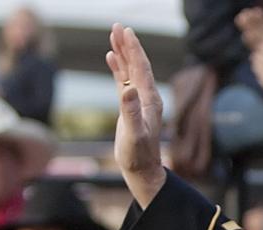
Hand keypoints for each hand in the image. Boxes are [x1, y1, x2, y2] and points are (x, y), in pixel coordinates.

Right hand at [106, 23, 167, 207]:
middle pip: (137, 65)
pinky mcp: (130, 107)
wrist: (141, 170)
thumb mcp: (134, 134)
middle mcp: (147, 97)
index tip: (126, 32)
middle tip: (118, 26)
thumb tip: (128, 88)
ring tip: (114, 35)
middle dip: (128, 45)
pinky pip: (124, 81)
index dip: (134, 50)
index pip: (142, 69)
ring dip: (123, 53)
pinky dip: (118, 68)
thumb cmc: (138, 155)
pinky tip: (112, 58)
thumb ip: (131, 111)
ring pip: (130, 71)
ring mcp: (139, 101)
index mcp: (150, 100)